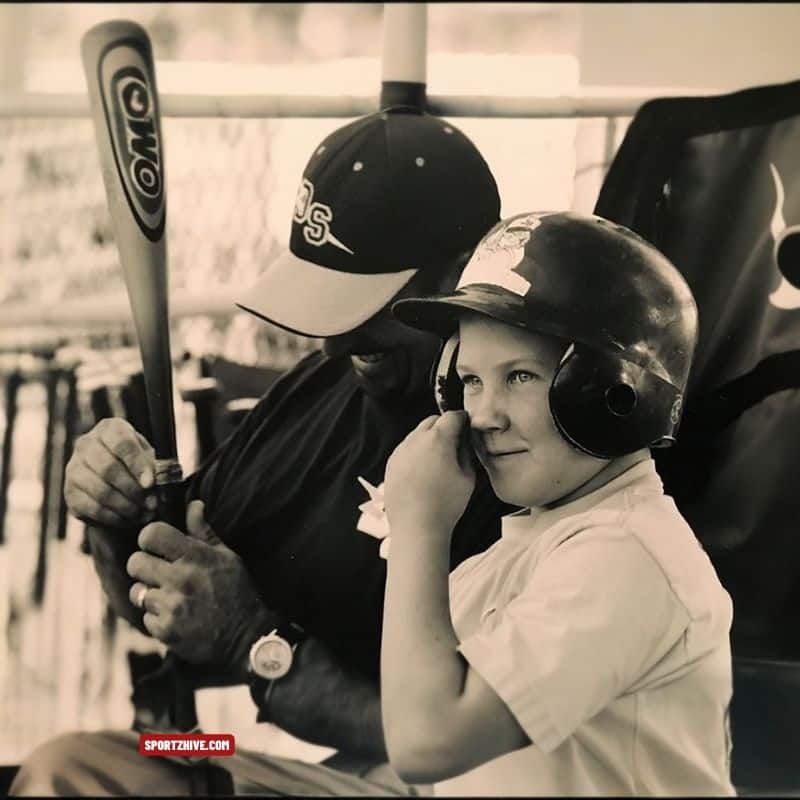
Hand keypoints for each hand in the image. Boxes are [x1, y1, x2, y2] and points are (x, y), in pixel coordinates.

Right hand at [64, 417, 156, 527]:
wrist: (117, 483)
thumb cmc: (137, 465)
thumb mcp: (149, 459)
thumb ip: (153, 468)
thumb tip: (151, 484)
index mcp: (109, 429)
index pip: (121, 443)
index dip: (137, 464)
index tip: (150, 483)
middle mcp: (86, 444)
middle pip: (108, 468)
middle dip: (133, 489)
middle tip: (152, 504)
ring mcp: (73, 468)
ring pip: (100, 491)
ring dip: (126, 506)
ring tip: (144, 513)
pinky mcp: (70, 493)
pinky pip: (93, 508)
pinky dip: (115, 517)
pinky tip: (130, 518)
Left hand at [126, 500, 271, 677]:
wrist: (246, 636)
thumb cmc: (237, 592)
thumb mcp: (227, 556)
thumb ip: (203, 531)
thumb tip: (193, 503)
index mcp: (195, 556)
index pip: (151, 534)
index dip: (149, 538)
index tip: (155, 546)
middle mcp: (180, 578)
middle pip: (135, 562)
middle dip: (143, 566)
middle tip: (157, 573)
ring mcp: (171, 606)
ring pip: (137, 592)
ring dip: (149, 595)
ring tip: (169, 598)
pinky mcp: (165, 631)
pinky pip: (145, 619)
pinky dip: (157, 619)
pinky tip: (176, 618)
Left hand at [384, 411, 475, 536]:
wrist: (416, 526)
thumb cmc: (447, 503)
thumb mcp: (468, 477)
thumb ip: (466, 451)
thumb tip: (464, 438)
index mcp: (438, 439)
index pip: (453, 416)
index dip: (463, 420)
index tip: (468, 429)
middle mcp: (416, 439)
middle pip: (432, 420)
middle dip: (444, 427)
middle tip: (454, 444)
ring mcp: (400, 450)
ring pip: (417, 433)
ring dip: (429, 439)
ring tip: (437, 461)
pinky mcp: (391, 463)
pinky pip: (406, 448)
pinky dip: (416, 452)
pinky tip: (422, 471)